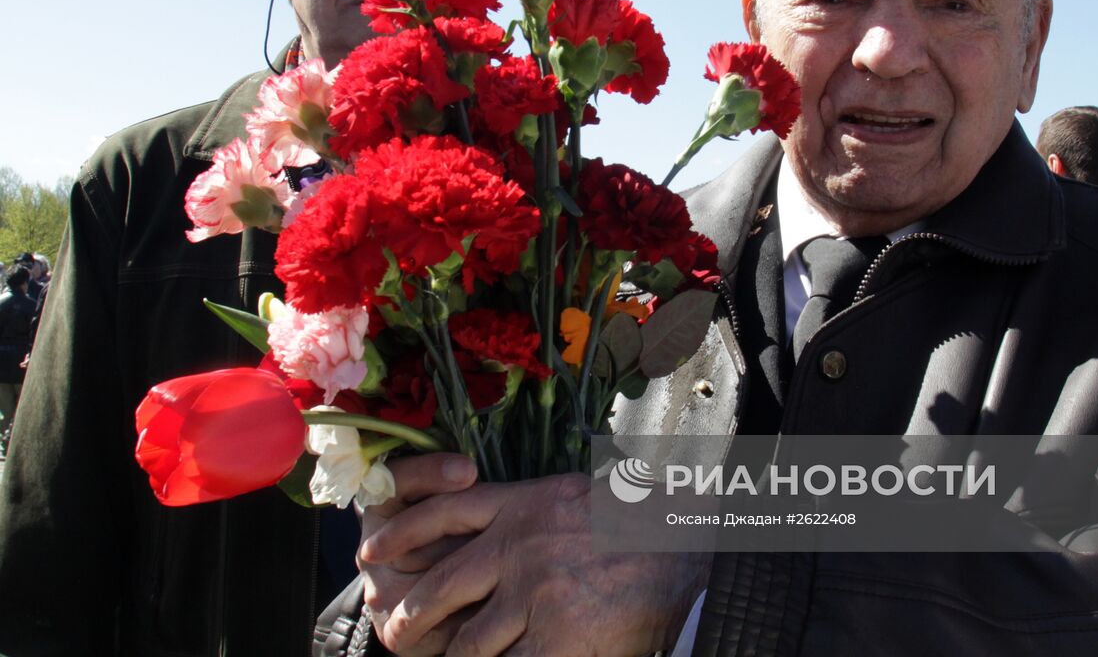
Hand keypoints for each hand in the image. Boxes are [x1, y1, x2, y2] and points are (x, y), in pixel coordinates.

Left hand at [359, 455, 709, 655]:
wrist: (688, 545)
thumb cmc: (636, 520)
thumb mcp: (571, 496)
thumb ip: (524, 508)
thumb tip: (487, 527)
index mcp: (521, 502)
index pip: (438, 512)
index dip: (398, 535)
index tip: (371, 552)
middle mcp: (519, 544)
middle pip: (439, 585)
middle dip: (411, 616)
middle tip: (397, 633)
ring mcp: (536, 592)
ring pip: (468, 642)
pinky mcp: (557, 636)